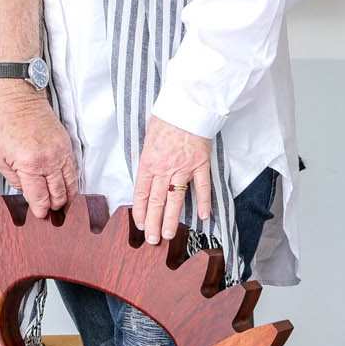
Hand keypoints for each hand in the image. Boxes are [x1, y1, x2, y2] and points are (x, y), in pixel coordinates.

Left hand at [0, 86, 78, 217]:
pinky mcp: (67, 145)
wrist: (20, 99)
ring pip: (70, 184)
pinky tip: (66, 188)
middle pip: (58, 194)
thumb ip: (14, 179)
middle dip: (54, 206)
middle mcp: (49, 160)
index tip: (40, 214)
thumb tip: (27, 192)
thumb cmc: (5, 124)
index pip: (40, 197)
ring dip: (66, 197)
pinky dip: (71, 182)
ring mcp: (61, 152)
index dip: (41, 210)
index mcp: (29, 164)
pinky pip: (73, 170)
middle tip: (50, 212)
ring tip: (61, 204)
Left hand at [132, 116, 212, 245]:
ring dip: (171, 219)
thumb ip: (148, 159)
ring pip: (175, 199)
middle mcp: (164, 168)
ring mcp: (183, 168)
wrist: (187, 105)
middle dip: (153, 223)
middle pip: (156, 201)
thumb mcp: (148, 138)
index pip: (141, 193)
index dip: (140, 212)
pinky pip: (202, 187)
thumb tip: (147, 175)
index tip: (140, 225)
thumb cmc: (166, 118)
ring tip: (168, 235)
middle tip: (152, 240)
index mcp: (148, 162)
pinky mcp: (201, 164)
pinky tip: (204, 217)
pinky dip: (204, 203)